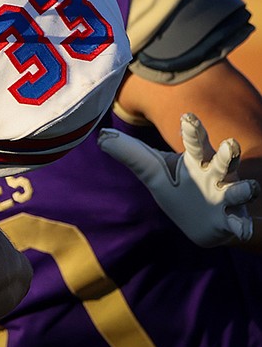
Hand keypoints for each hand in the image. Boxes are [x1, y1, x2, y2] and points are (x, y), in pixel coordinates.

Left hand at [99, 113, 257, 246]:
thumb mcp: (154, 171)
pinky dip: (244, 228)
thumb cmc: (180, 187)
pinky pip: (242, 226)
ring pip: (241, 191)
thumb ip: (131, 154)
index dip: (193, 130)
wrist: (202, 223)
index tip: (188, 117)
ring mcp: (228, 199)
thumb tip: (100, 137)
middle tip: (230, 144)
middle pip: (226, 161)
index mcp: (198, 162)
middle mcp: (218, 177)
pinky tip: (243, 230)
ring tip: (249, 188)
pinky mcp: (232, 222)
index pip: (196, 143)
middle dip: (229, 153)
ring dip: (245, 190)